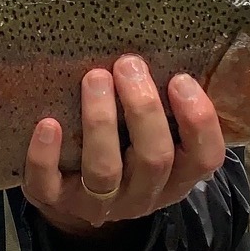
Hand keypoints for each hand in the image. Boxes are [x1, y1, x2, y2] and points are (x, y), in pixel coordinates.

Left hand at [22, 55, 224, 238]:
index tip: (179, 79)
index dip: (198, 120)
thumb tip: (170, 48)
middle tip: (128, 64)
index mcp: (176, 176)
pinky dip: (46, 156)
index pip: (204, 157)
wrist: (75, 194)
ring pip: (105, 170)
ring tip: (95, 77)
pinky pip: (49, 185)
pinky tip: (48, 124)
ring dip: (101, 121)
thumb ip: (167, 107)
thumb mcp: (157, 134)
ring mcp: (99, 202)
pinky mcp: (57, 201)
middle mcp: (143, 195)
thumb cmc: (125, 147)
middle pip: (154, 159)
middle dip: (143, 109)